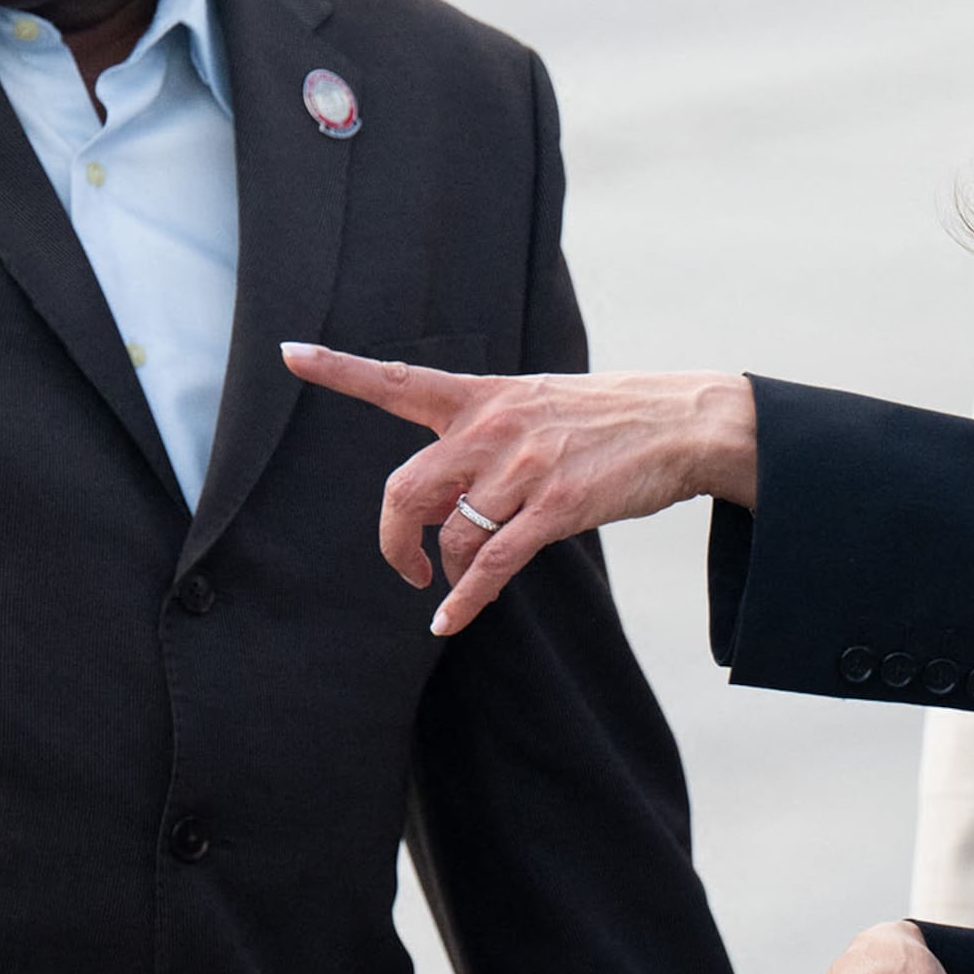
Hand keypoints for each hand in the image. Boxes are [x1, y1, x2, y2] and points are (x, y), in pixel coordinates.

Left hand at [281, 344, 756, 635]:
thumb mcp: (541, 401)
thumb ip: (487, 433)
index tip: (289, 354)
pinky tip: (448, 620)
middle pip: (406, 489)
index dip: (340, 369)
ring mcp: (525, 468)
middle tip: (406, 564)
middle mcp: (495, 427)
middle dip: (395, 538)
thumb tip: (450, 497)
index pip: (399, 380)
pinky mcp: (557, 508)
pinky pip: (492, 564)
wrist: (684, 422)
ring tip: (461, 577)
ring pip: (454, 534)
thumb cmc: (613, 418)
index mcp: (485, 396)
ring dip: (451, 567)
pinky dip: (464, 599)